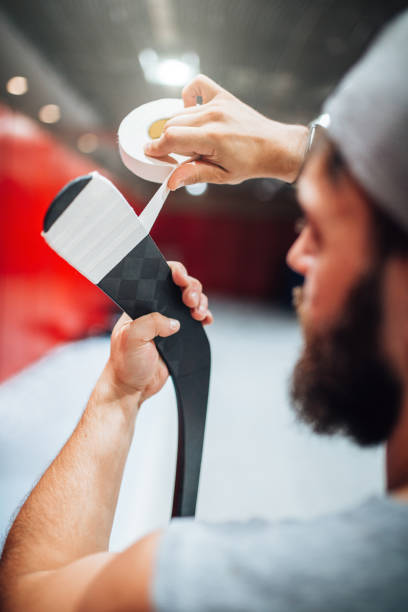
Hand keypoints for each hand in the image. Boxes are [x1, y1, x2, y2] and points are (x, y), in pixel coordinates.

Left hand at [102, 262, 211, 403]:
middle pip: (180, 286)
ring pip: (191, 300)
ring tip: (199, 314)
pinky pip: (196, 319)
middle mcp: (155, 308)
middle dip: (191, 287)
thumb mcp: (133, 338)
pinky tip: (206, 320)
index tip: (180, 278)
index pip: (159, 277)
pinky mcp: (179, 335)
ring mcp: (168, 320)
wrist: (132, 387)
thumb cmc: (126, 362)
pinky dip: (204, 316)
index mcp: (141, 303)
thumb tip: (174, 323)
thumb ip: (151, 323)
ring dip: (200, 302)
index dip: (174, 272)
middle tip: (191, 301)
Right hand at [144, 74, 307, 187]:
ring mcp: (217, 104)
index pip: (171, 138)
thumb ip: (194, 174)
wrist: (274, 147)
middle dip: (168, 142)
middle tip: (180, 155)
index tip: (151, 153)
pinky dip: (187, 96)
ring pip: (179, 112)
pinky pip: (197, 85)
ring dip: (178, 127)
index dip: (156, 147)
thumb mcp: (222, 176)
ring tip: (193, 142)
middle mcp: (213, 116)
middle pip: (171, 125)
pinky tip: (190, 111)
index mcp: (212, 138)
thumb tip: (171, 181)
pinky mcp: (222, 96)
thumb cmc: (250, 163)